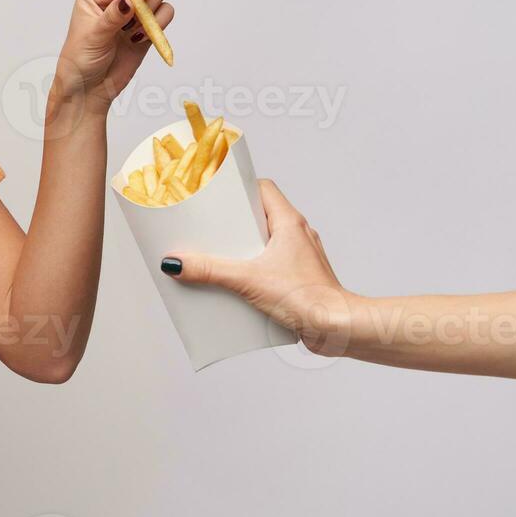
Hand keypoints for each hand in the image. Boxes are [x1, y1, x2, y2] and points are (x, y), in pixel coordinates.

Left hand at [59, 0, 172, 110]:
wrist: (90, 86)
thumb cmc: (81, 58)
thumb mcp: (93, 35)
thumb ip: (113, 16)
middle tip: (137, 15)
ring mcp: (135, 8)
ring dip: (153, 11)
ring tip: (132, 30)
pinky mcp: (148, 24)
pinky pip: (166, 12)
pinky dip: (158, 25)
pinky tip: (138, 39)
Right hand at [163, 179, 356, 355]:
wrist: (338, 328)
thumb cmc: (309, 298)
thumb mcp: (248, 281)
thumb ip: (210, 271)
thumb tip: (177, 263)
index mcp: (289, 223)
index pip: (263, 188)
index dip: (240, 188)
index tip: (216, 194)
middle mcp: (297, 235)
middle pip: (259, 215)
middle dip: (233, 222)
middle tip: (210, 229)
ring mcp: (300, 256)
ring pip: (265, 241)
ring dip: (242, 248)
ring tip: (218, 257)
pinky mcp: (298, 277)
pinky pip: (270, 263)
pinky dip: (252, 268)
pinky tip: (236, 283)